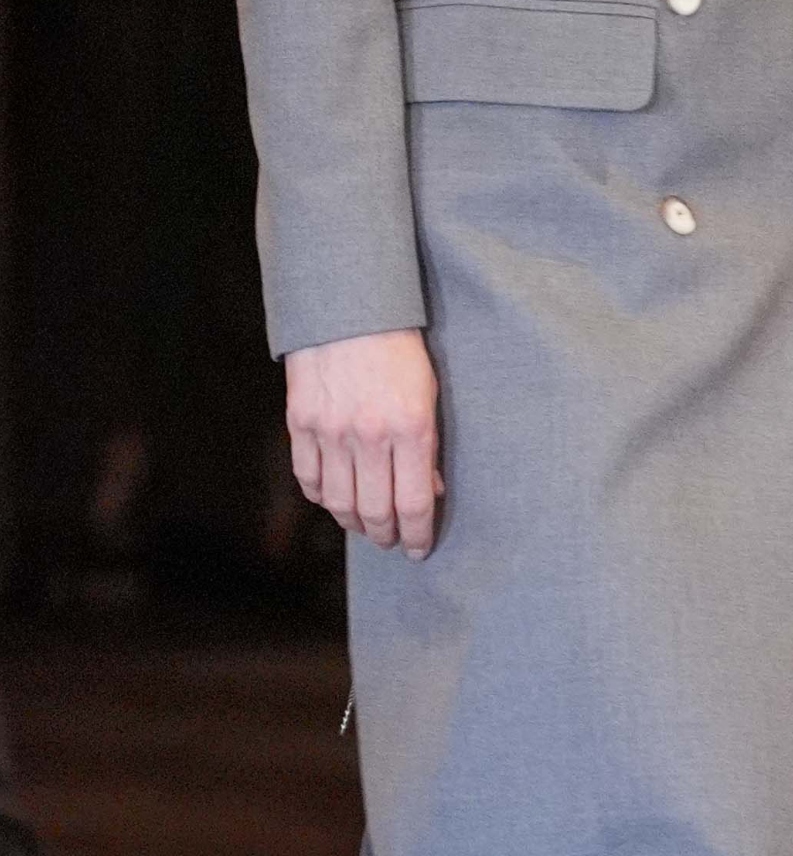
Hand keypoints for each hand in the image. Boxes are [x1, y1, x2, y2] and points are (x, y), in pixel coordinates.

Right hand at [285, 330, 443, 554]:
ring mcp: (330, 431)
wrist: (347, 306)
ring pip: (339, 502)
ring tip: (365, 525)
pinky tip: (334, 498)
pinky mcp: (301, 422)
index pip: (414, 504)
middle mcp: (370, 435)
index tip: (420, 548)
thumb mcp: (428, 393)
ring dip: (353, 523)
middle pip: (375, 512)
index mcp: (411, 428)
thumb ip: (428, 446)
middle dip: (386, 536)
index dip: (418, 536)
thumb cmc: (397, 348)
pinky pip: (308, 478)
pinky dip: (322, 497)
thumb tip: (429, 493)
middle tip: (392, 542)